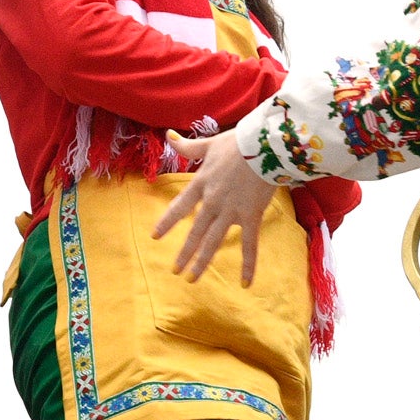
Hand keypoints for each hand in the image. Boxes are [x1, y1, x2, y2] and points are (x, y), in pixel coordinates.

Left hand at [152, 132, 274, 281]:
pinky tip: (245, 283)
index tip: (155, 237)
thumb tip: (168, 136)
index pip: (179, 207)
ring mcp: (231, 211)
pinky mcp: (251, 217)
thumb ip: (188, 146)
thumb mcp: (209, 144)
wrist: (264, 146)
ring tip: (191, 279)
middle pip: (195, 232)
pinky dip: (248, 265)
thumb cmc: (238, 143)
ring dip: (202, 262)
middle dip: (184, 253)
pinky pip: (249, 245)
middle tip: (175, 270)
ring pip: (213, 242)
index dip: (166, 223)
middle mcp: (212, 201)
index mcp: (201, 184)